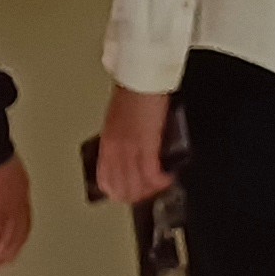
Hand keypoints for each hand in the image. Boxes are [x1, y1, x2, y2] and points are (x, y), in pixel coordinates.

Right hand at [0, 156, 32, 272]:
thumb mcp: (0, 170)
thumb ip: (0, 186)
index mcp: (22, 192)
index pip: (24, 224)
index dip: (16, 241)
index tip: (8, 252)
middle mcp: (19, 203)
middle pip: (17, 237)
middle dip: (5, 255)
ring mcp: (8, 208)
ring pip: (4, 241)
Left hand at [94, 86, 174, 204]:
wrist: (141, 79)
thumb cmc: (132, 93)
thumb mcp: (118, 121)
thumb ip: (121, 140)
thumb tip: (131, 154)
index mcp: (107, 144)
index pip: (106, 181)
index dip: (119, 193)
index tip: (131, 194)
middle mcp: (115, 149)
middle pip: (122, 187)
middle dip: (138, 196)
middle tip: (150, 194)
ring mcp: (129, 148)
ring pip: (137, 184)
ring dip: (151, 190)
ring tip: (161, 188)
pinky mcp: (146, 144)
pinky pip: (151, 173)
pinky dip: (160, 181)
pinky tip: (168, 179)